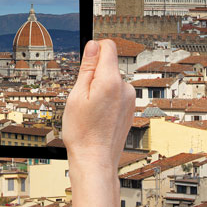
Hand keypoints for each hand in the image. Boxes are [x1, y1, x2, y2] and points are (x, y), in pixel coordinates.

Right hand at [62, 39, 135, 169]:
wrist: (96, 161)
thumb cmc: (83, 133)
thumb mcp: (76, 95)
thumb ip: (87, 67)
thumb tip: (93, 45)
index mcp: (111, 81)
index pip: (108, 46)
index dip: (94, 49)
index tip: (85, 61)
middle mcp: (125, 88)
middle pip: (109, 64)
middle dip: (95, 73)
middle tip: (83, 96)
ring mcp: (130, 99)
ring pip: (112, 80)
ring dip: (101, 88)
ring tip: (90, 110)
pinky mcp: (130, 108)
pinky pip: (117, 93)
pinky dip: (107, 99)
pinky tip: (99, 115)